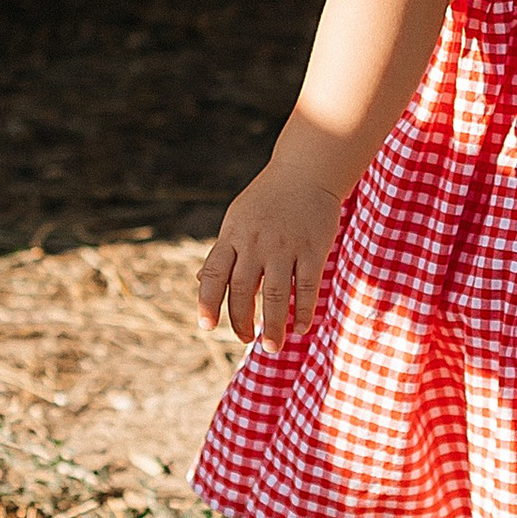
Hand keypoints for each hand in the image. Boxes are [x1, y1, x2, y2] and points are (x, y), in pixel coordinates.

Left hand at [197, 158, 343, 349]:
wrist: (306, 170)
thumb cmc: (267, 199)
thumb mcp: (237, 220)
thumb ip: (223, 252)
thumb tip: (202, 281)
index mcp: (234, 235)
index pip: (215, 273)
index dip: (208, 302)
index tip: (206, 326)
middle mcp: (256, 242)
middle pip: (244, 290)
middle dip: (242, 321)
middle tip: (246, 340)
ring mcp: (286, 245)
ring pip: (277, 294)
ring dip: (274, 325)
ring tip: (272, 347)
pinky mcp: (314, 248)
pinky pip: (308, 286)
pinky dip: (304, 310)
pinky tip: (300, 327)